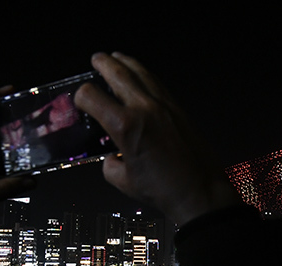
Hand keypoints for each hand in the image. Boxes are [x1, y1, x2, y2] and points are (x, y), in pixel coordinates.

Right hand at [75, 52, 240, 225]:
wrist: (200, 191)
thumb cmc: (165, 190)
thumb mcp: (125, 182)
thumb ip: (111, 166)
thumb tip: (111, 158)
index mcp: (126, 126)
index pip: (92, 96)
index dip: (81, 97)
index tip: (81, 101)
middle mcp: (145, 109)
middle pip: (118, 73)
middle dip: (103, 63)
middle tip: (96, 60)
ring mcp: (164, 106)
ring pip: (142, 73)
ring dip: (126, 63)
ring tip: (117, 58)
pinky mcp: (179, 110)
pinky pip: (158, 84)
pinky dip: (146, 76)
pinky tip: (142, 77)